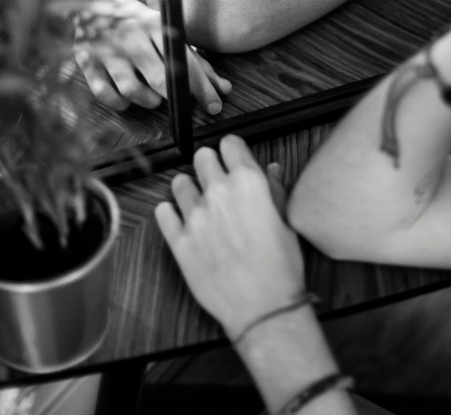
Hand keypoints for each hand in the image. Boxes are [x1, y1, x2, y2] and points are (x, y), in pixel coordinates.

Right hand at [74, 0, 231, 113]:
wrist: (97, 1)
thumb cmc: (142, 24)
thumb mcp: (170, 34)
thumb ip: (198, 63)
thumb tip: (223, 89)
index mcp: (156, 25)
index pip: (185, 61)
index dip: (202, 88)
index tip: (214, 105)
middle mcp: (132, 36)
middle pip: (158, 77)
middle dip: (175, 97)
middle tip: (180, 103)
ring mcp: (108, 50)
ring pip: (131, 89)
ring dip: (148, 101)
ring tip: (153, 98)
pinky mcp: (88, 61)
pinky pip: (104, 93)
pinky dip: (119, 103)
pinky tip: (127, 100)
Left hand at [155, 135, 304, 340]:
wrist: (263, 307)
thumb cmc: (280, 267)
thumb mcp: (286, 221)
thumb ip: (274, 189)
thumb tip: (270, 170)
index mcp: (248, 182)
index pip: (230, 144)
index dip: (232, 149)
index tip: (232, 156)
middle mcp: (219, 193)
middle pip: (203, 157)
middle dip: (210, 164)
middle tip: (215, 179)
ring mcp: (195, 216)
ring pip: (180, 183)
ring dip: (189, 188)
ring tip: (198, 202)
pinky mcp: (179, 241)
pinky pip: (163, 213)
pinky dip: (170, 213)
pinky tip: (180, 218)